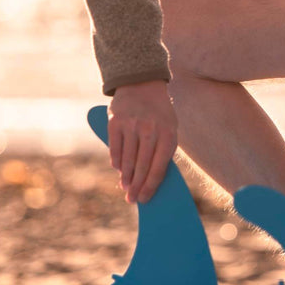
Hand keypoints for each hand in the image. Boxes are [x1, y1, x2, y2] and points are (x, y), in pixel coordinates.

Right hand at [108, 80, 177, 202]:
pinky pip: (114, 148)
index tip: (144, 199)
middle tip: (132, 199)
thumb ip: (163, 152)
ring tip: (125, 187)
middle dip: (136, 186)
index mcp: (168, 134)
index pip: (158, 168)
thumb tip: (152, 181)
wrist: (142, 85)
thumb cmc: (160, 115)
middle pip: (141, 166)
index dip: (150, 187)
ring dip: (125, 177)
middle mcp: (150, 130)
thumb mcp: (169, 130)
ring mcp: (132, 125)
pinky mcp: (115, 121)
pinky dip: (116, 162)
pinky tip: (118, 169)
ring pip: (127, 160)